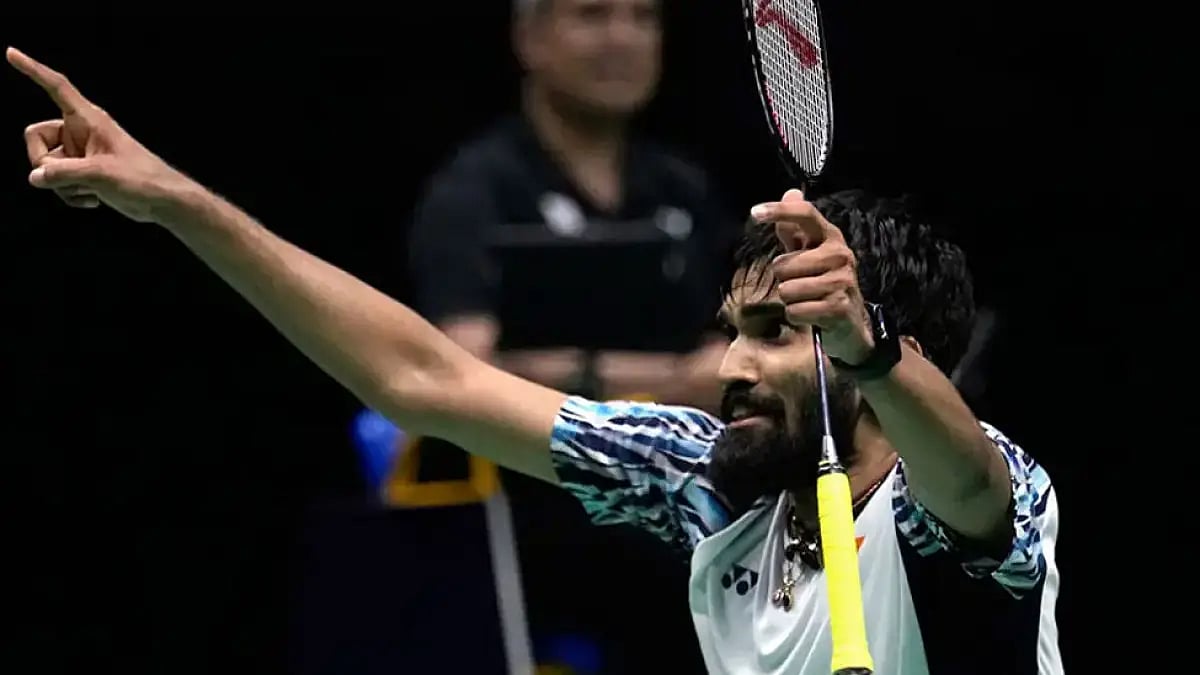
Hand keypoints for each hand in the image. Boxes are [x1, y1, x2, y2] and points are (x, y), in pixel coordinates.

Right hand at [8, 47, 192, 222]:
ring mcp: (80, 153)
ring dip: (62, 184)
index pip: (56, 87)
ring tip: (92, 190)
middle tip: (70, 179)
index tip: (10, 52)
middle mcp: (80, 132)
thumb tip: (35, 177)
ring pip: (45, 165)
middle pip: (35, 137)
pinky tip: (93, 200)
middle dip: (44, 163)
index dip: (32, 70)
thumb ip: (64, 174)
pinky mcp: (83, 172)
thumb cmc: (143, 181)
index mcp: (89, 119)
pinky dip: (69, 194)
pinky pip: (57, 181)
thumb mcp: (101, 175)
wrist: (163, 202)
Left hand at [751, 189, 873, 364]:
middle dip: (784, 279)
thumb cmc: (824, 283)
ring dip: (790, 299)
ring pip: (787, 289)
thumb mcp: (810, 254)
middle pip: (783, 264)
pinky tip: (813, 313)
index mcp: (830, 237)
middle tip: (802, 284)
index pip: (806, 215)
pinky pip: (795, 310)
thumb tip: (790, 193)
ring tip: (808, 299)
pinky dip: (797, 315)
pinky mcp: (839, 306)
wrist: (850, 323)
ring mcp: (842, 281)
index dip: (780, 211)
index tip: (754, 212)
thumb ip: (795, 228)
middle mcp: (840, 255)